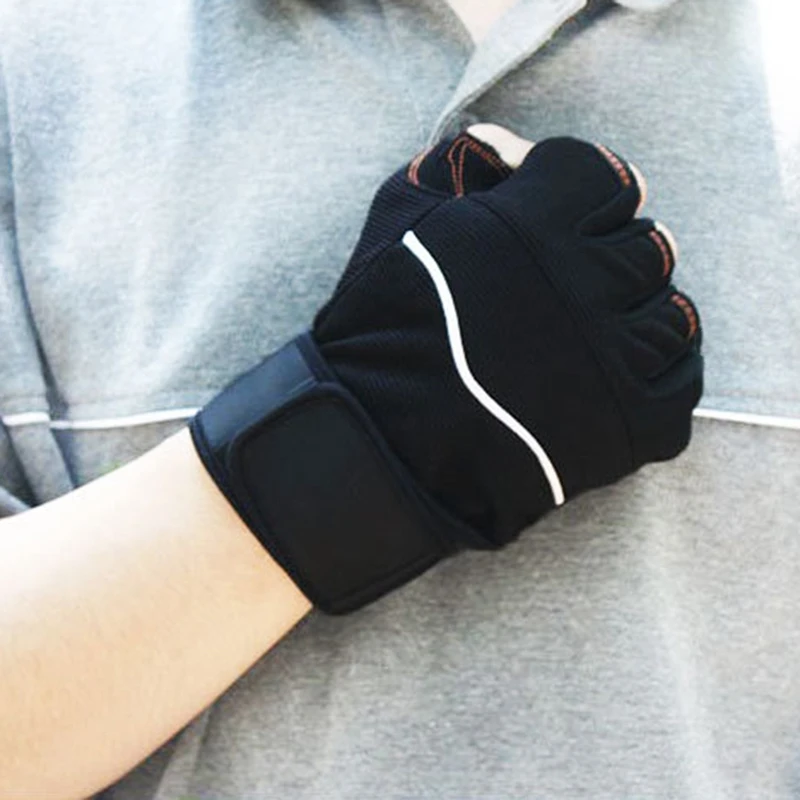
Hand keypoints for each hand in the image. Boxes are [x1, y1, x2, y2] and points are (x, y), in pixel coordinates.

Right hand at [191, 124, 702, 611]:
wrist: (377, 442)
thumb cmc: (378, 329)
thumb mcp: (395, 219)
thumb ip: (454, 163)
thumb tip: (507, 143)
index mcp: (532, 226)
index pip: (605, 176)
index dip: (586, 192)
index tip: (568, 213)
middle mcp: (584, 286)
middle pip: (649, 244)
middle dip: (613, 254)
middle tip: (575, 281)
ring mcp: (613, 360)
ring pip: (673, 313)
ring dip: (640, 315)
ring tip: (598, 331)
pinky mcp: (626, 426)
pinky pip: (682, 383)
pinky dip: (661, 374)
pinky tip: (619, 374)